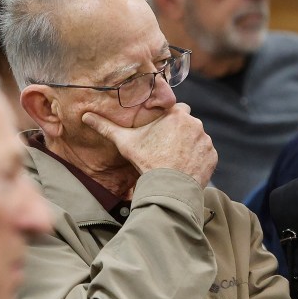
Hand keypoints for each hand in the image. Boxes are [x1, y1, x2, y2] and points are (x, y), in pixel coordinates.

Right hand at [82, 103, 216, 187]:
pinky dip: (197, 159)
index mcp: (176, 114)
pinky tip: (184, 168)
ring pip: (197, 138)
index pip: (175, 110)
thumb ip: (106, 127)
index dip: (168, 121)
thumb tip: (85, 116)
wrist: (167, 188)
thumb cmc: (146, 162)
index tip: (161, 133)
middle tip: (166, 149)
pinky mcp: (212, 156)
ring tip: (174, 160)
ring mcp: (206, 140)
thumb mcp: (125, 143)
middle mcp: (195, 123)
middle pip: (187, 124)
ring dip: (189, 146)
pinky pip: (205, 154)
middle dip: (179, 133)